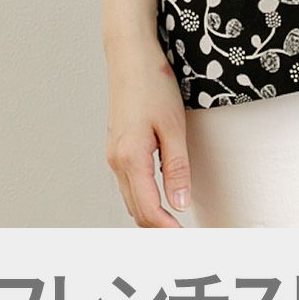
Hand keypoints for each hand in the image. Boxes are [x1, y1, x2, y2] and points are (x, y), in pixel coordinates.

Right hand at [104, 35, 191, 227]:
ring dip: (149, 217)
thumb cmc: (154, 84)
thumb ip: (176, 167)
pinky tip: (159, 200)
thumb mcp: (174, 125)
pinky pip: (129, 183)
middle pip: (136, 210)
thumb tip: (179, 205)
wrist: (130, 56)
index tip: (185, 242)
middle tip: (183, 243)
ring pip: (130, 199)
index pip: (148, 210)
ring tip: (173, 229)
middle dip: (157, 231)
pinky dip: (143, 198)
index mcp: (130, 158)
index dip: (167, 231)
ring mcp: (113, 154)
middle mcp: (116, 161)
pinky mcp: (117, 147)